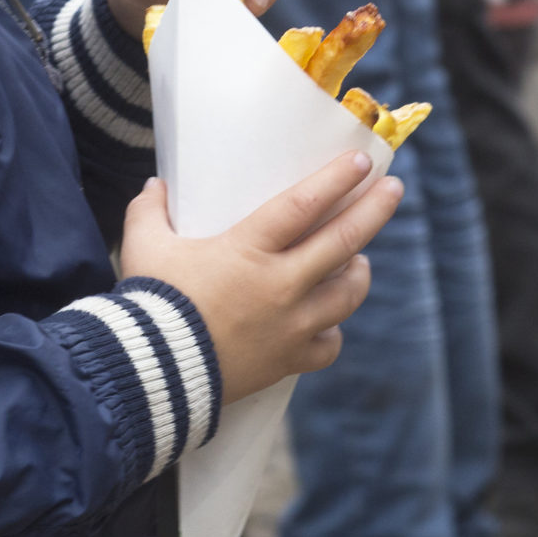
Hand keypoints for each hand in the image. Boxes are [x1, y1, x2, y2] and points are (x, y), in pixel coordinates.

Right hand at [121, 154, 400, 402]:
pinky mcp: (287, 361)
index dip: (336, 179)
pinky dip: (332, 331)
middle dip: (374, 210)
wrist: (150, 376)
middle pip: (343, 241)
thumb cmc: (149, 304)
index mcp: (247, 249)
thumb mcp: (143, 247)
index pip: (303, 204)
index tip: (361, 161)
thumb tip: (155, 186)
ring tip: (358, 259)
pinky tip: (326, 321)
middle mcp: (279, 284)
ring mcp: (289, 325)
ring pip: (347, 295)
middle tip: (394, 189)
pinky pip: (328, 345)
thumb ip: (148, 211)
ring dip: (358, 272)